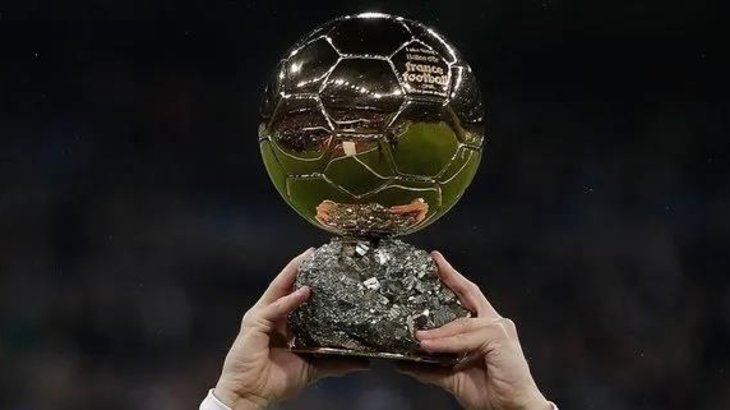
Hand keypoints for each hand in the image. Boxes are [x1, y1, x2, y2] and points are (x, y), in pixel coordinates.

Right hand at [213, 249, 366, 408]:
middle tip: (317, 252)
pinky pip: (274, 308)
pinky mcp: (254, 324)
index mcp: (284, 323)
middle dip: (300, 268)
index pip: (297, 295)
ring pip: (278, 288)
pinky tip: (304, 292)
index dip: (310, 280)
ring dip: (293, 272)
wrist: (251, 396)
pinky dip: (289, 299)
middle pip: (287, 285)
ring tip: (308, 258)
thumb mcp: (313, 368)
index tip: (328, 266)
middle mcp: (272, 316)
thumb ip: (336, 362)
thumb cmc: (276, 381)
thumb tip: (365, 362)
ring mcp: (262, 318)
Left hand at [399, 251, 550, 409]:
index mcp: (483, 327)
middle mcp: (493, 322)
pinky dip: (447, 343)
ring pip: (461, 323)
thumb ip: (430, 366)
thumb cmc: (488, 391)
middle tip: (433, 263)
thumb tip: (403, 362)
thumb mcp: (451, 375)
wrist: (509, 409)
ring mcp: (499, 328)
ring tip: (417, 337)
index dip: (452, 278)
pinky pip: (466, 337)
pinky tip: (431, 346)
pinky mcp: (500, 338)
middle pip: (469, 293)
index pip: (466, 296)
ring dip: (437, 331)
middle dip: (449, 277)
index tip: (436, 261)